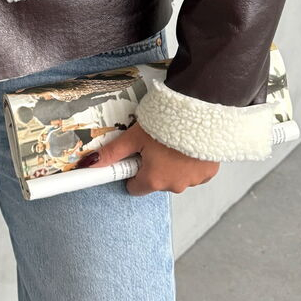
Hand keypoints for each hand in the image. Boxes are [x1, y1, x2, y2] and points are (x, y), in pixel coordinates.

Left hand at [82, 122, 219, 195]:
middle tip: (153, 142)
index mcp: (154, 180)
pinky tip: (188, 144)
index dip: (131, 172)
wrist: (201, 112)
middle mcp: (175, 186)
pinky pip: (194, 172)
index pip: (135, 188)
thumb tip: (90, 163)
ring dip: (173, 163)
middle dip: (153, 165)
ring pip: (176, 176)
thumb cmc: (166, 124)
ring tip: (172, 140)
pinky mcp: (209, 172)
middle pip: (156, 181)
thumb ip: (113, 152)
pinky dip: (189, 161)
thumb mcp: (135, 136)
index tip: (134, 157)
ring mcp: (194, 181)